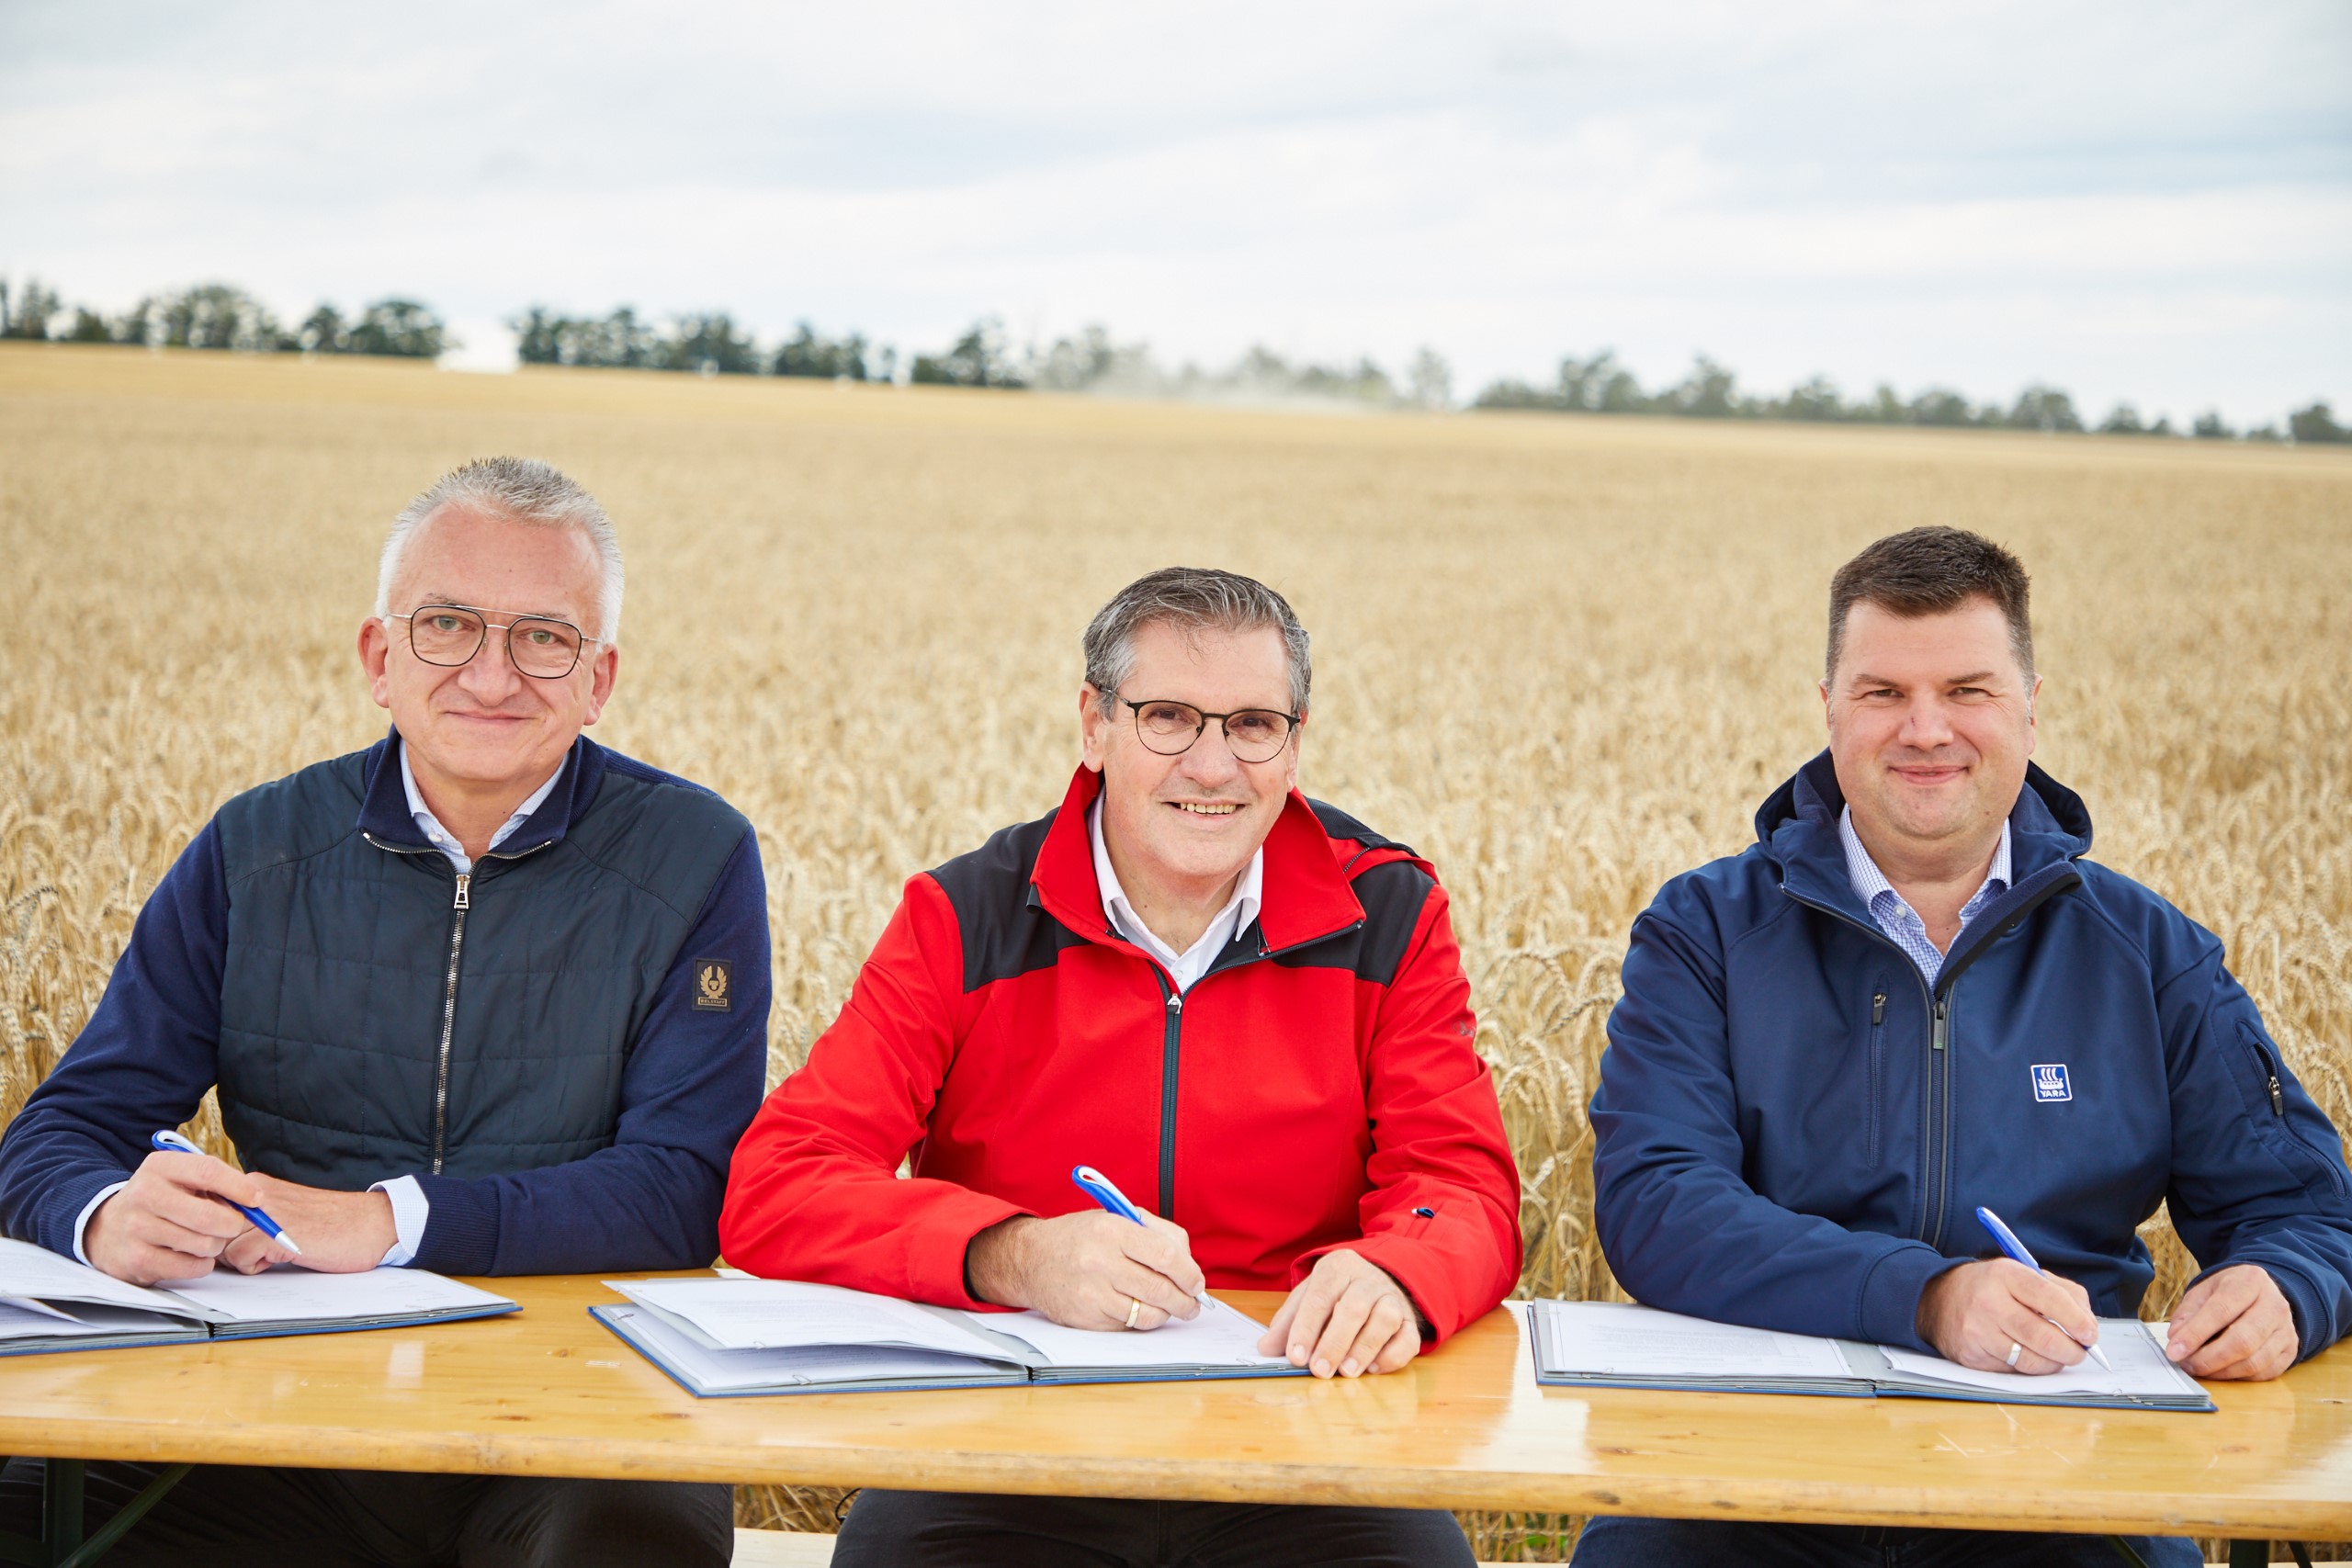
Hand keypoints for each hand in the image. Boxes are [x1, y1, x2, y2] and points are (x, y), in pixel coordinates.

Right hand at [83, 1149, 296, 1284]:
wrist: (105, 1227)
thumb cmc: (157, 1202)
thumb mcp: (178, 1179)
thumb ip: (215, 1184)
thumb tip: (254, 1201)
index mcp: (160, 1167)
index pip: (209, 1171)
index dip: (239, 1187)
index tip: (256, 1199)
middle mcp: (145, 1194)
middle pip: (210, 1216)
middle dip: (232, 1224)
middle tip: (231, 1225)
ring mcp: (138, 1228)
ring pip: (204, 1244)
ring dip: (214, 1245)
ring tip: (202, 1238)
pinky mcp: (137, 1259)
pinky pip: (192, 1266)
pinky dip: (201, 1264)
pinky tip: (189, 1254)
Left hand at [208, 1174, 397, 1273]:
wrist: (372, 1222)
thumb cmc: (331, 1221)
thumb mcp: (283, 1210)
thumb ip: (250, 1217)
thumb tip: (213, 1238)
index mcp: (255, 1186)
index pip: (205, 1206)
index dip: (212, 1229)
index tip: (230, 1240)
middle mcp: (255, 1194)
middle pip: (208, 1227)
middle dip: (223, 1246)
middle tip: (252, 1252)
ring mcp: (264, 1213)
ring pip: (219, 1244)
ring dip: (239, 1258)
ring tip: (269, 1255)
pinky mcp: (275, 1235)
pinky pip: (239, 1258)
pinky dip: (255, 1266)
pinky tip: (280, 1259)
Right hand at [965, 1211, 1203, 1329]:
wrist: (1029, 1259)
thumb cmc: (1078, 1237)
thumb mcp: (1113, 1218)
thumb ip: (1154, 1232)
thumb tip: (1188, 1263)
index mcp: (1112, 1230)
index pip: (1165, 1254)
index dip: (1189, 1272)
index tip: (1196, 1282)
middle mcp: (1100, 1261)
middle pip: (1160, 1289)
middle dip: (1185, 1301)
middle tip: (1193, 1303)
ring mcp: (1092, 1292)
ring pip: (1146, 1313)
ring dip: (1166, 1314)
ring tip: (1170, 1308)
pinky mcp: (1086, 1318)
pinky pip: (1126, 1325)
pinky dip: (1139, 1320)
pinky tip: (1138, 1310)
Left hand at [1257, 1249, 1421, 1378]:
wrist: (1380, 1277)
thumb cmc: (1338, 1292)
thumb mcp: (1308, 1297)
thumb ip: (1287, 1322)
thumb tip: (1266, 1349)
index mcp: (1337, 1268)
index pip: (1320, 1297)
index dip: (1306, 1328)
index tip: (1296, 1356)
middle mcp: (1367, 1280)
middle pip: (1353, 1308)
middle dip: (1334, 1343)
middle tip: (1319, 1370)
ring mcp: (1392, 1298)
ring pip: (1385, 1320)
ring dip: (1364, 1349)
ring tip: (1347, 1372)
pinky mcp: (1410, 1320)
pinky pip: (1408, 1338)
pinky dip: (1392, 1356)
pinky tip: (1373, 1368)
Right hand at [1916, 1259, 2097, 1374]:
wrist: (1937, 1299)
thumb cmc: (1990, 1287)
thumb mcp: (2023, 1274)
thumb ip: (2063, 1293)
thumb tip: (2088, 1325)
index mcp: (2005, 1274)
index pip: (2049, 1298)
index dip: (2076, 1320)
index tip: (2090, 1334)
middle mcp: (1988, 1302)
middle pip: (2043, 1337)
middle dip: (2071, 1350)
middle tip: (2079, 1351)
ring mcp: (1978, 1331)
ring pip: (2032, 1360)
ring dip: (2054, 1363)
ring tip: (2057, 1355)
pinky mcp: (1972, 1356)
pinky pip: (2014, 1370)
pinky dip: (2029, 1367)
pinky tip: (2028, 1354)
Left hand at [2166, 1264, 2296, 1380]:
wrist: (2264, 1293)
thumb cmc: (2229, 1292)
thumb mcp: (2205, 1290)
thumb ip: (2188, 1312)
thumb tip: (2176, 1338)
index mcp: (2250, 1282)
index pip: (2221, 1310)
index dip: (2195, 1334)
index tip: (2174, 1351)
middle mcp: (2275, 1305)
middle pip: (2242, 1341)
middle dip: (2208, 1359)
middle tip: (2186, 1364)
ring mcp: (2287, 1330)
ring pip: (2254, 1361)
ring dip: (2221, 1371)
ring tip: (2198, 1368)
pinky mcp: (2291, 1350)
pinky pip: (2265, 1372)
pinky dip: (2239, 1377)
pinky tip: (2220, 1371)